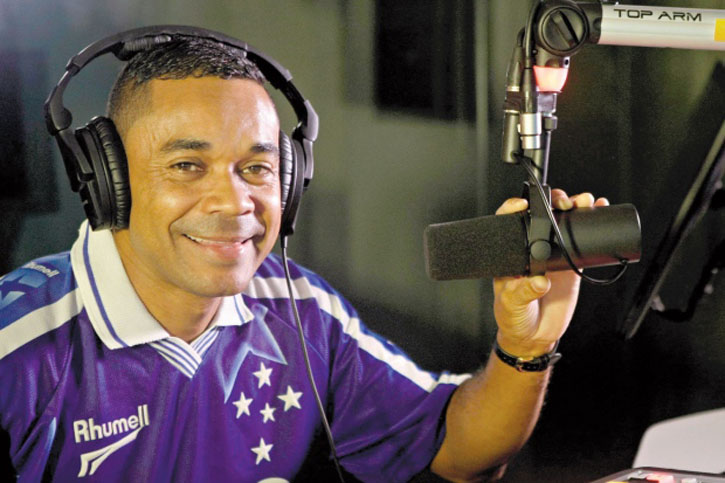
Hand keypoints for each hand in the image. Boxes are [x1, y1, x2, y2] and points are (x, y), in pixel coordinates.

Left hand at [492, 190, 608, 356]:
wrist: (535, 335)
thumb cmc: (514, 317)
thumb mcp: (512, 305)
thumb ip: (523, 292)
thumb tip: (538, 280)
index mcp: (511, 253)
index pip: (509, 223)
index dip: (513, 207)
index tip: (522, 204)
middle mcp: (531, 249)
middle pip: (541, 215)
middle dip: (553, 201)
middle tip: (563, 203)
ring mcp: (552, 254)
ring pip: (563, 223)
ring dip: (574, 207)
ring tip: (584, 202)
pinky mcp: (571, 264)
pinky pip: (582, 240)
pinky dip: (592, 224)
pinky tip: (599, 210)